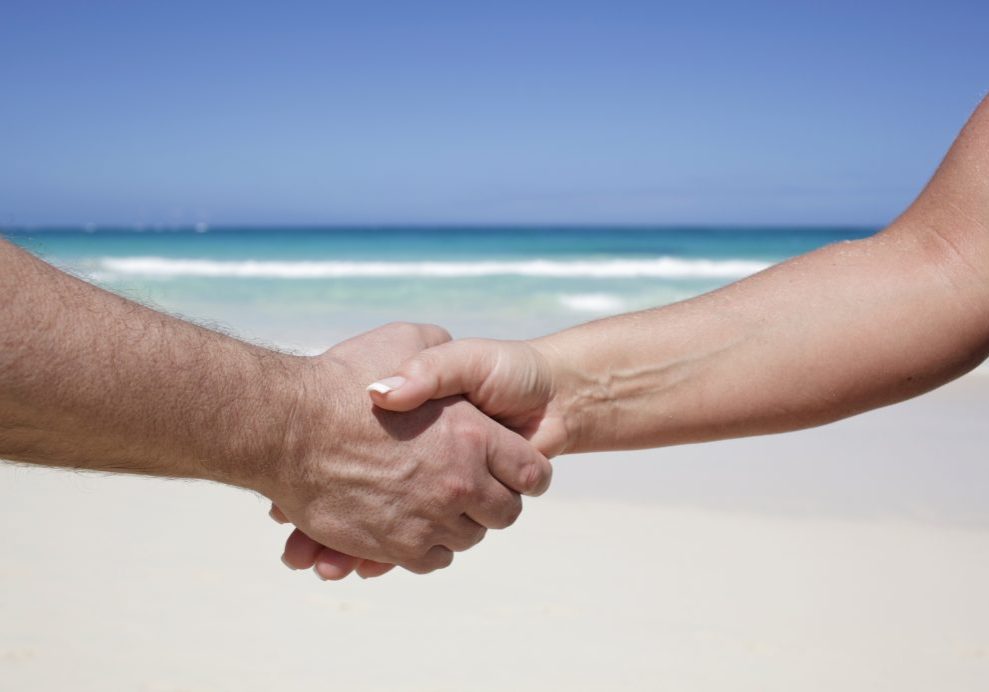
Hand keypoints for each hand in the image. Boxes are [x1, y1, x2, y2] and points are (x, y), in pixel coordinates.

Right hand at [259, 324, 552, 576]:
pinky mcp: (396, 546)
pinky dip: (428, 547)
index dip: (525, 471)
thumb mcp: (408, 339)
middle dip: (493, 502)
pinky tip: (414, 525)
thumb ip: (442, 352)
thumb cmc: (345, 377)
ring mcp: (429, 518)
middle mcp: (460, 482)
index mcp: (473, 435)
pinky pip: (433, 560)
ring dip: (458, 524)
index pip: (531, 472)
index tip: (510, 469)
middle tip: (473, 488)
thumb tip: (455, 365)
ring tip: (437, 503)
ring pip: (468, 539)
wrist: (288, 424)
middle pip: (505, 513)